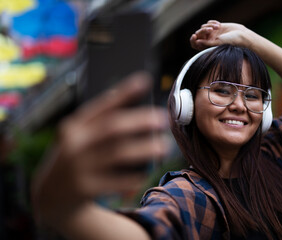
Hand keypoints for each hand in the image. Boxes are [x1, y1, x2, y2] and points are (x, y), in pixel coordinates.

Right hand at [31, 72, 170, 227]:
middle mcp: (74, 143)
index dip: (124, 93)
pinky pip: (116, 181)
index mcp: (74, 126)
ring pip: (118, 153)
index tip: (145, 81)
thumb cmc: (74, 158)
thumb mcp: (77, 137)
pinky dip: (133, 176)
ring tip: (164, 147)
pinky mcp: (84, 188)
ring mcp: (78, 166)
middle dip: (140, 121)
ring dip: (144, 149)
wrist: (51, 195)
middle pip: (112, 127)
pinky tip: (146, 173)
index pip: (102, 106)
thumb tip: (127, 96)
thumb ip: (98, 121)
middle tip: (162, 119)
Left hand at [190, 20, 253, 50]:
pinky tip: (219, 25)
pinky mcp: (216, 26)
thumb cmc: (230, 42)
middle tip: (211, 30)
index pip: (195, 44)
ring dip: (209, 25)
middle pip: (199, 34)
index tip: (194, 36)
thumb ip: (207, 43)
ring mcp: (212, 33)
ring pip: (203, 27)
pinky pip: (209, 22)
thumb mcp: (217, 43)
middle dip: (203, 31)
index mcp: (207, 46)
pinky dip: (212, 22)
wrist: (241, 35)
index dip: (193, 40)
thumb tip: (197, 42)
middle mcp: (209, 40)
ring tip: (218, 27)